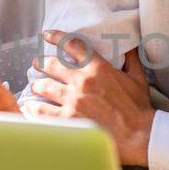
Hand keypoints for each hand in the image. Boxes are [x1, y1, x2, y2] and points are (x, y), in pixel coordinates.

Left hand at [28, 30, 153, 166]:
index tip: (47, 34)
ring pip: (45, 87)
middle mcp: (82, 82)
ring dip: (38, 85)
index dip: (57, 37)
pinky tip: (29, 107)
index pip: (73, 45)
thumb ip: (131, 59)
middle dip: (41, 62)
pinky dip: (34, 108)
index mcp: (98, 68)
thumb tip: (130, 44)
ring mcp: (73, 101)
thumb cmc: (139, 108)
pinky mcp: (68, 119)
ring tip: (35, 86)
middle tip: (36, 63)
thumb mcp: (138, 78)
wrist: (138, 135)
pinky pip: (43, 111)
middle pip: (53, 65)